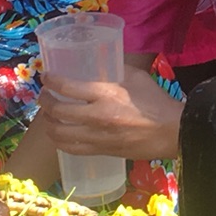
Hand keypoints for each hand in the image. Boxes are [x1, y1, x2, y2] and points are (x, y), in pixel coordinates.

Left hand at [36, 64, 183, 157]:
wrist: (171, 132)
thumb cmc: (155, 101)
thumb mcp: (136, 77)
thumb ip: (115, 70)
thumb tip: (99, 64)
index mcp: (105, 95)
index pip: (67, 87)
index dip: (51, 81)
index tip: (46, 77)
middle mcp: (96, 117)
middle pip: (58, 111)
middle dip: (45, 102)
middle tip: (44, 96)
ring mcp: (97, 137)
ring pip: (59, 133)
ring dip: (48, 124)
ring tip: (48, 116)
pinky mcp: (100, 151)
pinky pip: (71, 148)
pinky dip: (60, 142)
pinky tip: (59, 135)